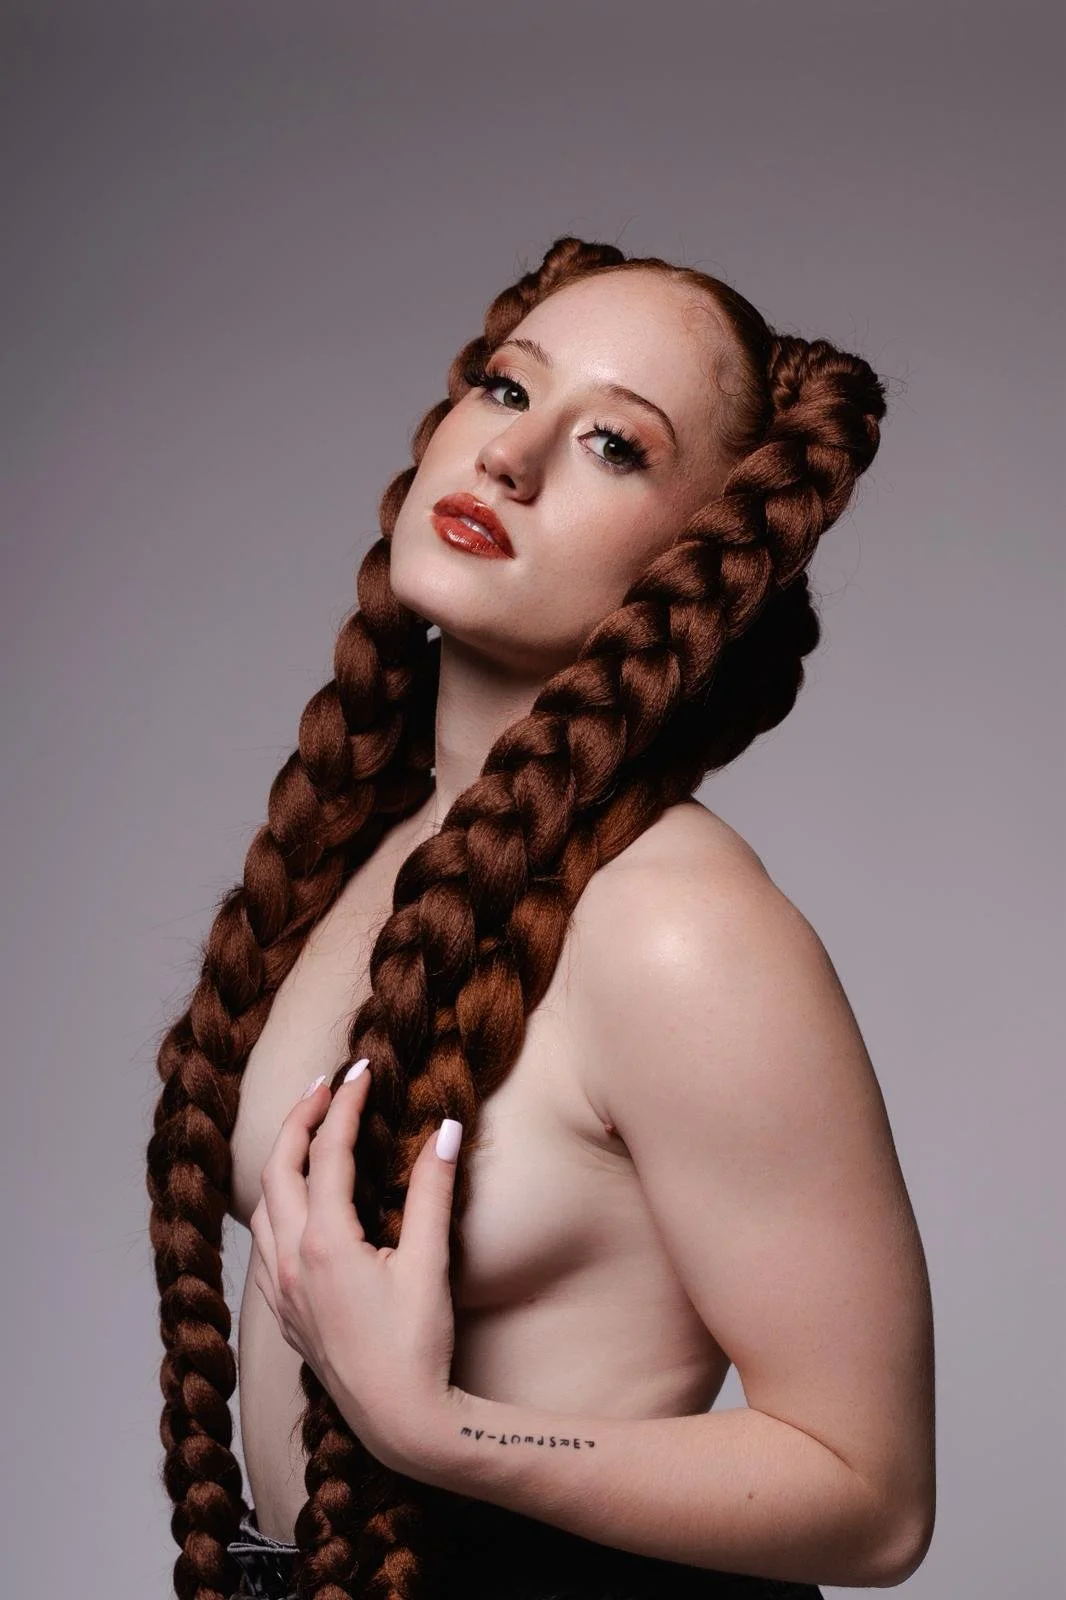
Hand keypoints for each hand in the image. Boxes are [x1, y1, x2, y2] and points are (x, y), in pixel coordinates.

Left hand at [250, 1060, 465, 1473]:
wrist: (401, 1423)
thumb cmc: (417, 1347)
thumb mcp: (431, 1263)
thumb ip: (434, 1192)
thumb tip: (446, 1129)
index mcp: (324, 1243)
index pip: (328, 1152)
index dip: (346, 1104)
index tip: (363, 1070)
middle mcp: (290, 1262)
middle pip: (278, 1168)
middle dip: (300, 1118)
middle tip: (328, 1085)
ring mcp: (281, 1291)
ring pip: (262, 1206)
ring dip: (282, 1161)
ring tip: (308, 1132)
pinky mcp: (284, 1314)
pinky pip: (262, 1244)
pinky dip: (274, 1206)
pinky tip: (295, 1206)